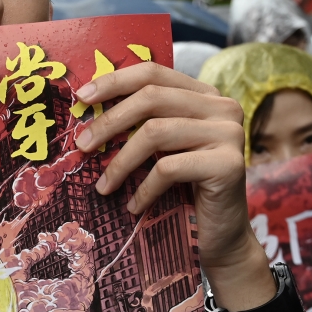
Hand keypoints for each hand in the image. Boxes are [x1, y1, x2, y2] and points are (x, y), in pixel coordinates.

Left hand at [73, 63, 280, 311]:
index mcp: (204, 96)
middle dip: (109, 122)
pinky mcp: (229, 164)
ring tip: (103, 187)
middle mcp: (222, 107)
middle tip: (81, 146)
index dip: (115, 81)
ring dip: (120, 162)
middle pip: (151, 98)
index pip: (154, 72)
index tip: (82, 98)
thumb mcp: (159, 151)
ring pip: (155, 133)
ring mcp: (229, 133)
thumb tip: (86, 110)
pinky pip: (168, 168)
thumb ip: (140, 124)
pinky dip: (143, 189)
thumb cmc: (182, 193)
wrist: (219, 238)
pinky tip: (133, 206)